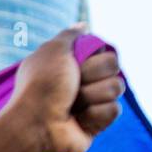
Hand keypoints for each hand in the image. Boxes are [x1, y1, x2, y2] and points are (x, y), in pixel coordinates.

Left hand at [0, 24, 123, 151]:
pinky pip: (113, 110)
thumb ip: (69, 36)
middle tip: (71, 85)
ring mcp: (91, 102)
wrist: (35, 125)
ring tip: (71, 105)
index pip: (105, 50)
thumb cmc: (41, 86)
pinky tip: (77, 121)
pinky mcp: (96, 123)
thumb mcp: (53, 50)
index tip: (75, 62)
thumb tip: (83, 26)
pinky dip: (94, 114)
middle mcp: (83, 82)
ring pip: (116, 88)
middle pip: (114, 66)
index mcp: (74, 64)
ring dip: (92, 95)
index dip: (94, 56)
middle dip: (92, 74)